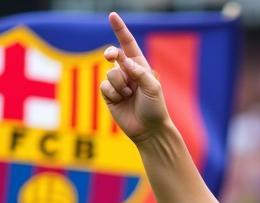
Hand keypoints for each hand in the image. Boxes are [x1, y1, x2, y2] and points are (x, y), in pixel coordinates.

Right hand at [100, 12, 170, 141]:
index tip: (112, 15)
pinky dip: (113, 94)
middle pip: (113, 55)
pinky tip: (121, 102)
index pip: (128, 45)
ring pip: (109, 74)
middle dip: (111, 54)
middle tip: (112, 57)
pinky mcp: (109, 96)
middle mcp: (127, 73)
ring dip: (120, 85)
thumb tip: (123, 61)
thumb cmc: (156, 109)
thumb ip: (139, 72)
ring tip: (130, 96)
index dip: (120, 30)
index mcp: (140, 67)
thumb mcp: (152, 87)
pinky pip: (104, 87)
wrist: (150, 131)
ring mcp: (118, 84)